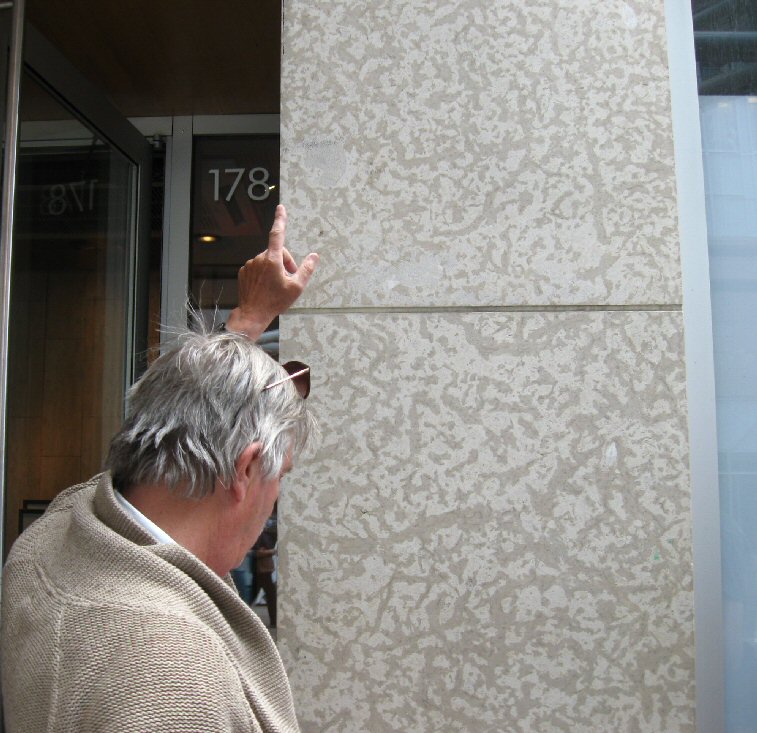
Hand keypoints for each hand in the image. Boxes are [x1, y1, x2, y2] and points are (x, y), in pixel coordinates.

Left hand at [225, 205, 318, 339]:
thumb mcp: (296, 287)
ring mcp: (250, 265)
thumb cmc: (275, 302)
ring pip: (266, 261)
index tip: (281, 208)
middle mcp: (259, 259)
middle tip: (289, 279)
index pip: (278, 234)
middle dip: (285, 262)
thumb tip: (314, 256)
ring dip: (274, 269)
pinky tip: (266, 287)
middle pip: (276, 252)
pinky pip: (257, 267)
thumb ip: (306, 269)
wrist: (252, 314)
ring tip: (276, 286)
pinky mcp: (244, 272)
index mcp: (272, 260)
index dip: (280, 220)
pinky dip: (263, 273)